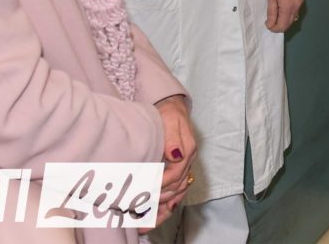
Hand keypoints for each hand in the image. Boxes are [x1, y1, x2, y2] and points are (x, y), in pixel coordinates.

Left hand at [154, 95, 194, 222]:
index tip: (143, 191)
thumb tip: (175, 155)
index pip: (175, 174)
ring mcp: (185, 166)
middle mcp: (189, 160)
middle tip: (139, 208)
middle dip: (159, 199)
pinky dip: (168, 203)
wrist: (172, 108)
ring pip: (178, 192)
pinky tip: (159, 214)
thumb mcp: (170, 121)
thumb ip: (172, 139)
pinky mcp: (180, 168)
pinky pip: (177, 190)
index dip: (159, 184)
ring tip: (146, 220)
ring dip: (163, 206)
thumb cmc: (169, 113)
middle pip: (176, 187)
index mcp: (188, 150)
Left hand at [266, 0, 304, 31]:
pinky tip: (283, 9)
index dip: (274, 28)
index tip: (267, 24)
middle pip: (289, 23)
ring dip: (284, 20)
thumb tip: (270, 25)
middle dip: (279, 25)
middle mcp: (296, 7)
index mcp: (288, 7)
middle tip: (270, 21)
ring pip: (293, 18)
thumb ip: (271, 12)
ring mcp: (300, 3)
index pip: (283, 25)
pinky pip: (296, 11)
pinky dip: (289, 14)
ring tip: (276, 15)